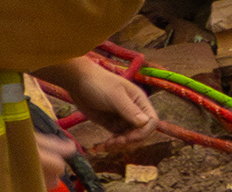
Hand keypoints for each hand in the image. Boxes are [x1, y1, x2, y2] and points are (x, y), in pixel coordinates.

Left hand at [41, 57, 161, 159]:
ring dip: (118, 146)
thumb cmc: (99, 84)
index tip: (128, 138)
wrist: (79, 83)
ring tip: (104, 146)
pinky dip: (110, 146)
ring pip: (128, 139)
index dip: (143, 133)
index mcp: (140, 101)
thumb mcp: (115, 96)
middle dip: (129, 142)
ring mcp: (123, 119)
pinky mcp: (112, 125)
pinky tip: (99, 148)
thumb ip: (129, 110)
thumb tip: (146, 123)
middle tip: (113, 143)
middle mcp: (134, 112)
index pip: (151, 122)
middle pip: (141, 133)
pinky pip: (116, 140)